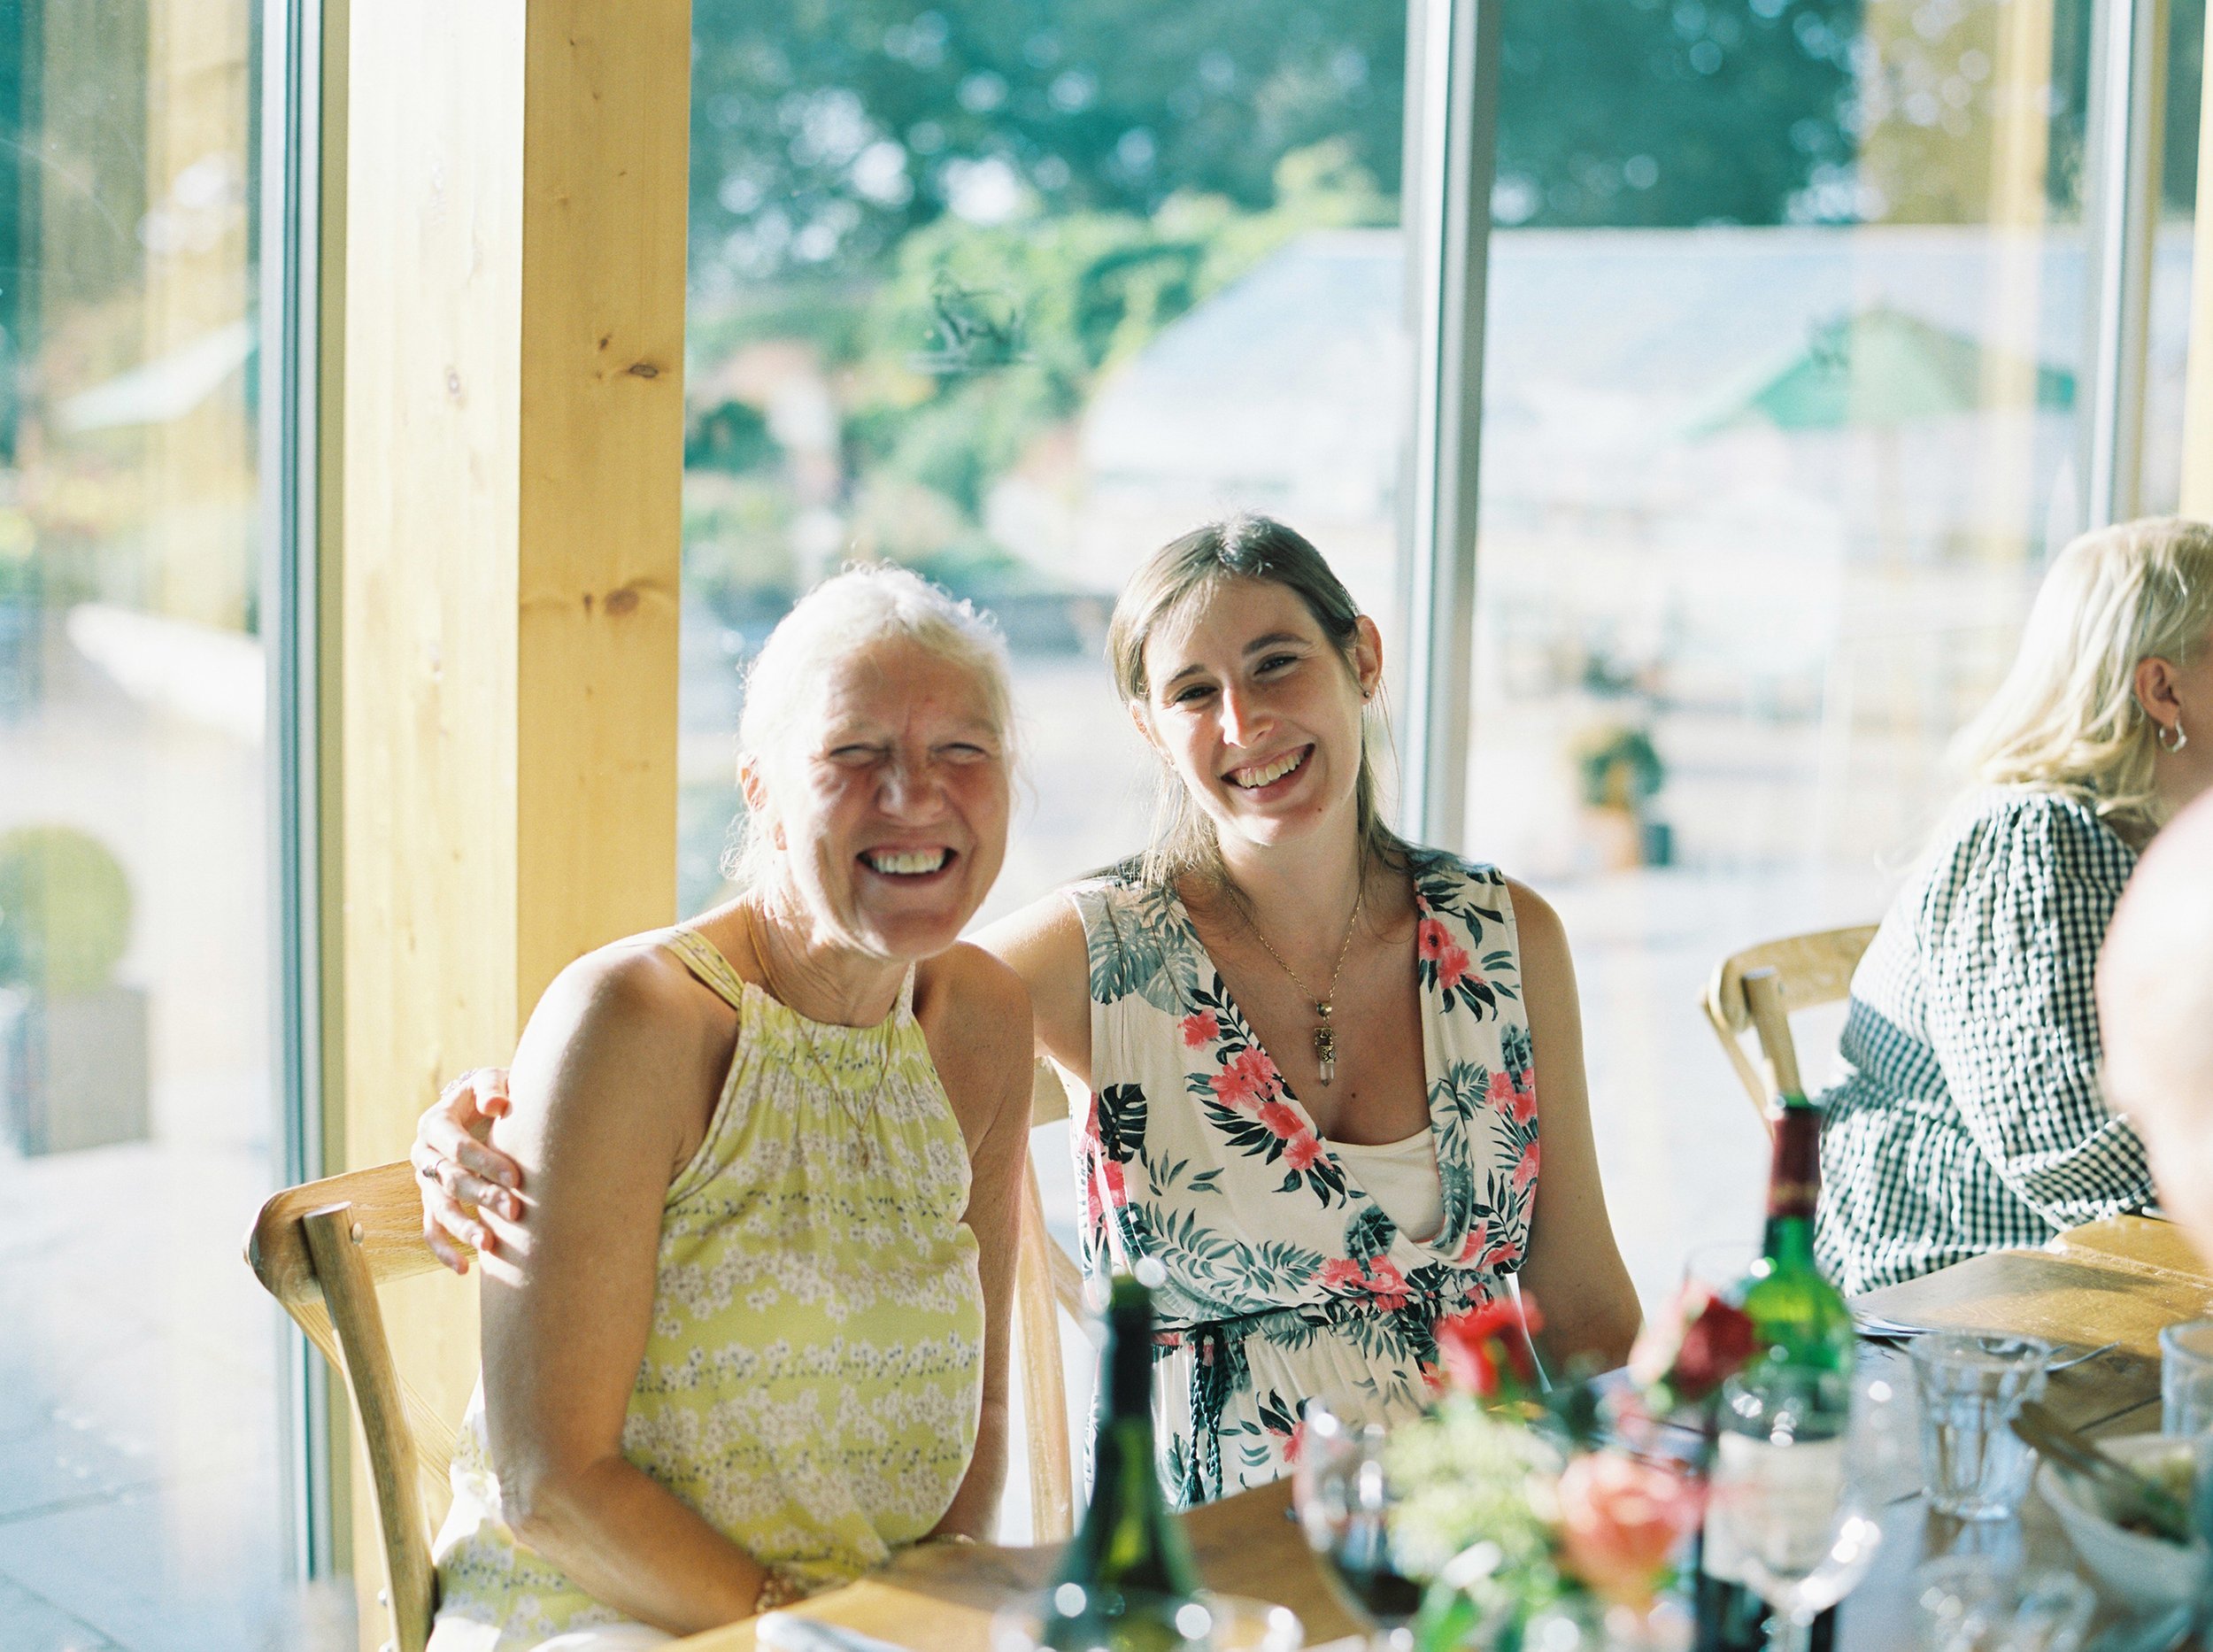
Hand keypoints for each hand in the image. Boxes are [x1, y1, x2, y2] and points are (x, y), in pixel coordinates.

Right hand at [411, 1068, 523, 1272]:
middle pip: (451, 1181)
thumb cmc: (493, 1092)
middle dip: (482, 1197)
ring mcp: (425, 1180)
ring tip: (489, 1245)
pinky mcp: (431, 1201)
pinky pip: (431, 1229)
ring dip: (464, 1228)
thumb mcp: (491, 1080)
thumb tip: (495, 1104)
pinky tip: (464, 1269)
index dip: (486, 1163)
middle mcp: (424, 1153)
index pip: (458, 1148)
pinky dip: (444, 1250)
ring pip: (439, 1209)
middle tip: (514, 1211)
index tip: (516, 1178)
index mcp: (435, 1122)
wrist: (481, 1105)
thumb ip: (492, 1087)